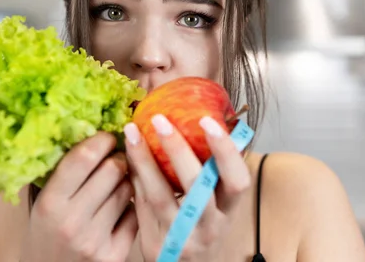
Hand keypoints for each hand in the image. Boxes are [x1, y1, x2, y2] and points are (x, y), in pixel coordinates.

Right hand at [21, 132, 137, 261]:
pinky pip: (136, 213)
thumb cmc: (47, 231)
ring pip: (128, 188)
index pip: (83, 157)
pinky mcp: (115, 254)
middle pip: (113, 169)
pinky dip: (132, 206)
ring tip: (114, 186)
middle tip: (114, 160)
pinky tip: (120, 209)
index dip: (101, 140)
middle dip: (117, 158)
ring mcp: (95, 240)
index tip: (106, 137)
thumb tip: (94, 126)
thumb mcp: (45, 200)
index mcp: (50, 203)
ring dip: (127, 181)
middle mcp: (72, 222)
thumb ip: (65, 170)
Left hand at [124, 115, 250, 260]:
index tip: (207, 121)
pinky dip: (134, 177)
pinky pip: (142, 205)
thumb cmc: (202, 228)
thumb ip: (212, 174)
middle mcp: (210, 227)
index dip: (225, 151)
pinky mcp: (156, 245)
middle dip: (178, 149)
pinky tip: (126, 154)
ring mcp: (181, 239)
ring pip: (161, 195)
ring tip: (131, 132)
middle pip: (197, 186)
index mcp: (230, 211)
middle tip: (160, 120)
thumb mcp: (216, 206)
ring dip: (144, 159)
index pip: (237, 180)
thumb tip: (200, 120)